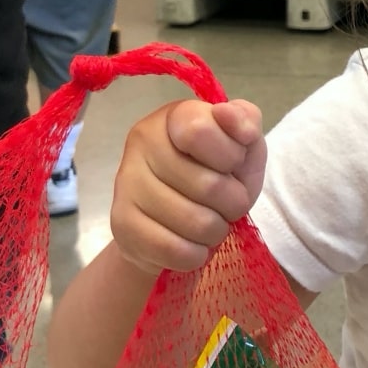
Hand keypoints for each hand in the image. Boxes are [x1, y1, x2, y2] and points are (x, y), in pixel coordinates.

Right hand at [110, 98, 266, 276]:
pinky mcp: (122, 224)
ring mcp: (126, 183)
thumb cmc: (215, 174)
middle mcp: (142, 143)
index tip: (233, 163)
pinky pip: (175, 250)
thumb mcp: (242, 146)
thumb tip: (228, 113)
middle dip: (234, 202)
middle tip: (228, 203)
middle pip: (208, 185)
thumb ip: (246, 120)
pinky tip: (193, 244)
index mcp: (173, 116)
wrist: (175, 221)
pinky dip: (196, 253)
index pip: (200, 131)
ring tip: (211, 223)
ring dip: (216, 231)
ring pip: (195, 222)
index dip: (230, 156)